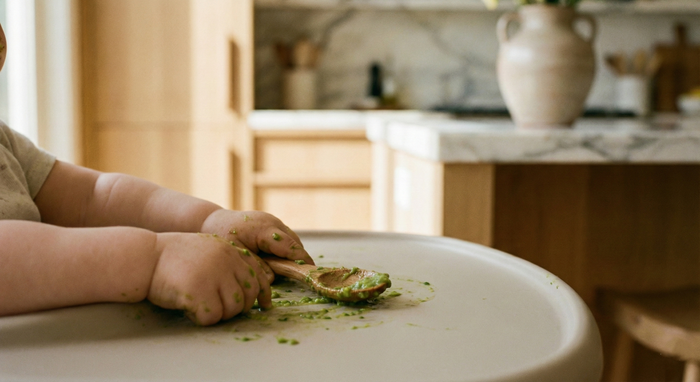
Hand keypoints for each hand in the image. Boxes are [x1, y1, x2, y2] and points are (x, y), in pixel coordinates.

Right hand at [148, 232, 271, 325]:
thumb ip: (228, 263)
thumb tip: (252, 288)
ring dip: (218, 313)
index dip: (263, 294)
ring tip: (199, 304)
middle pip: (247, 296)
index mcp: (230, 251)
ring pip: (233, 309)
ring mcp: (214, 275)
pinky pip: (212, 317)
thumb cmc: (173, 258)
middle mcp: (226, 261)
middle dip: (236, 307)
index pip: (258, 276)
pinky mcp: (199, 291)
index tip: (264, 305)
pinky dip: (201, 317)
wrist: (145, 256)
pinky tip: (188, 306)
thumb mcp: (208, 250)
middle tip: (216, 305)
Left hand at [200, 210, 313, 267]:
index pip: (289, 246)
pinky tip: (278, 259)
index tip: (311, 270)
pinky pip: (285, 236)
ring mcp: (273, 220)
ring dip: (292, 252)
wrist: (214, 221)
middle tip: (301, 274)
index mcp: (264, 230)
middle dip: (298, 257)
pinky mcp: (272, 222)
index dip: (301, 259)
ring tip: (288, 268)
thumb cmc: (224, 238)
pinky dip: (285, 248)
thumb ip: (256, 267)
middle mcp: (272, 222)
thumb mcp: (237, 255)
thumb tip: (272, 277)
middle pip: (294, 242)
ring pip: (292, 239)